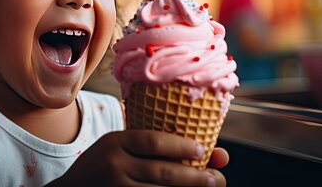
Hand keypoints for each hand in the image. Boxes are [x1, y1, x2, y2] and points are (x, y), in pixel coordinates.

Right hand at [48, 130, 225, 185]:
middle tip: (217, 179)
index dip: (180, 146)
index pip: (152, 141)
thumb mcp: (120, 148)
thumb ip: (155, 146)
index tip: (202, 150)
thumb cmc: (104, 165)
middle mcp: (113, 164)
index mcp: (114, 141)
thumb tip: (217, 153)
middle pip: (162, 172)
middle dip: (195, 177)